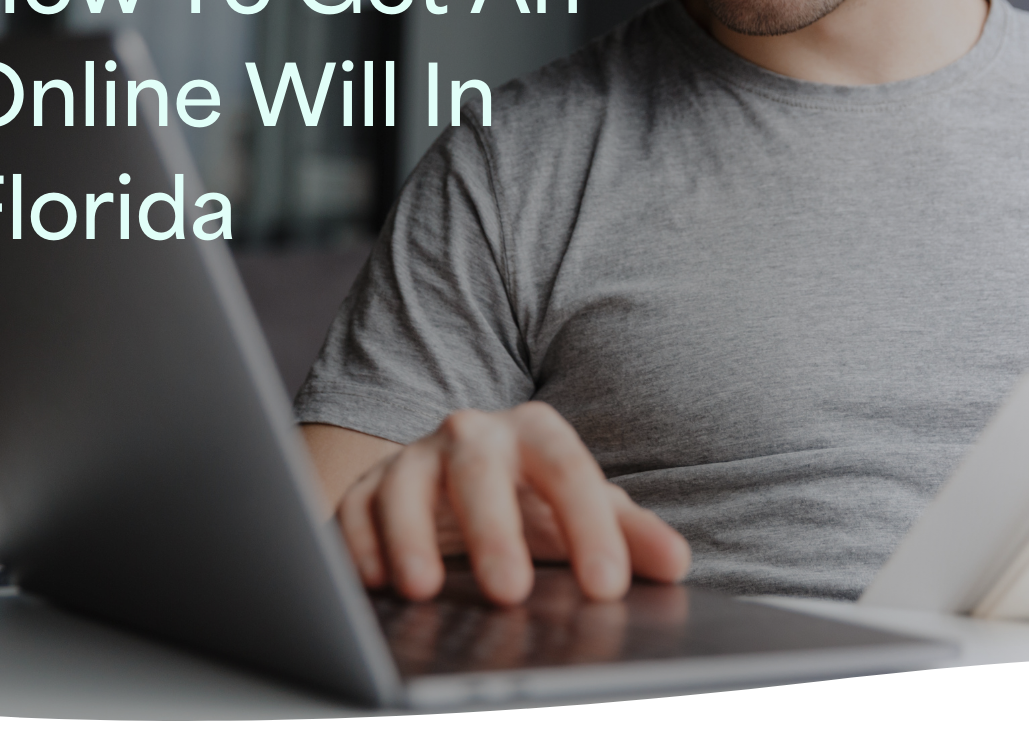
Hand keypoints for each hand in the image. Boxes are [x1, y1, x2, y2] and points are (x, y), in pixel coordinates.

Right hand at [320, 403, 690, 605]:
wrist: (464, 483)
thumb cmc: (533, 501)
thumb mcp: (586, 513)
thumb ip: (632, 536)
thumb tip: (675, 562)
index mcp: (536, 434)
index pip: (568, 471)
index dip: (589, 526)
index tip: (608, 586)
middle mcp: (472, 435)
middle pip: (480, 471)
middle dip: (494, 531)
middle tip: (513, 593)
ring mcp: (413, 459)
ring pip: (404, 486)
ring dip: (409, 538)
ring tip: (423, 591)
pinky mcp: (365, 489)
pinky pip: (353, 509)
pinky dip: (358, 545)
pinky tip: (374, 583)